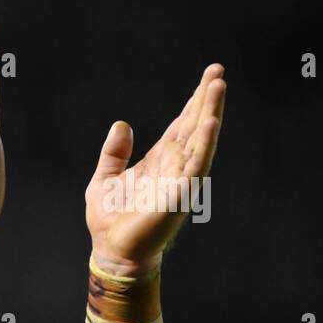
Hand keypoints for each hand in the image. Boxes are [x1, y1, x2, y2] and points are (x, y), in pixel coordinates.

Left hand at [85, 64, 226, 274]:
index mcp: (158, 161)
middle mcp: (174, 166)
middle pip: (194, 125)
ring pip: (200, 139)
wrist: (113, 251)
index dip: (193, 102)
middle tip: (217, 70)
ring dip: (210, 112)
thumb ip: (114, 153)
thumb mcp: (105, 179)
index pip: (181, 125)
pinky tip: (210, 122)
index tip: (208, 78)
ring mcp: (180, 178)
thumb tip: (122, 124)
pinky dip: (204, 142)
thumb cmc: (110, 220)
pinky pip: (195, 163)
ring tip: (218, 86)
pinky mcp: (179, 193)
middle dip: (206, 98)